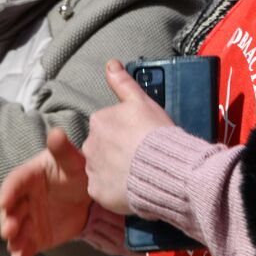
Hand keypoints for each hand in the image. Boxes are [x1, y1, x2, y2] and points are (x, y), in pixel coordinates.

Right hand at [0, 128, 93, 255]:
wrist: (87, 196)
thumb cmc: (76, 172)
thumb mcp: (73, 161)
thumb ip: (63, 150)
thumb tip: (56, 133)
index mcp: (28, 177)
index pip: (14, 183)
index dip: (8, 192)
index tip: (3, 201)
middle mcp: (22, 200)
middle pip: (11, 211)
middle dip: (8, 221)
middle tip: (10, 230)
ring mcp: (27, 220)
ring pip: (16, 233)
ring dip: (14, 243)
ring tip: (17, 251)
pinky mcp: (35, 238)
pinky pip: (26, 250)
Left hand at [79, 60, 173, 213]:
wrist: (166, 169)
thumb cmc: (156, 133)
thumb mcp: (142, 102)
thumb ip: (123, 83)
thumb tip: (110, 63)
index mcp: (99, 121)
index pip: (106, 126)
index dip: (124, 132)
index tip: (140, 138)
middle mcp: (89, 144)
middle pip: (100, 147)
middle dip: (115, 152)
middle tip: (139, 156)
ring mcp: (92, 170)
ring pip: (100, 169)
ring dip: (114, 170)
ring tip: (137, 173)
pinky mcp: (97, 192)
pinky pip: (103, 189)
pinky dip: (114, 189)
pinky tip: (131, 188)